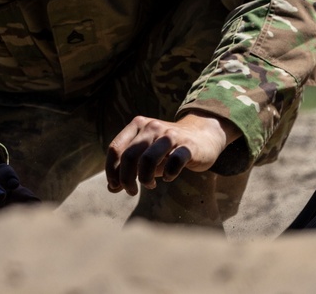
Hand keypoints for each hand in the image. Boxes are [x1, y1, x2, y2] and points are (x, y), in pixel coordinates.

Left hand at [105, 111, 238, 195]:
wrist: (203, 136)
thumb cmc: (168, 149)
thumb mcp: (146, 155)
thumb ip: (129, 169)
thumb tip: (111, 188)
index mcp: (138, 125)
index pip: (115, 148)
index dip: (111, 170)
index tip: (114, 186)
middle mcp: (152, 126)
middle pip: (129, 156)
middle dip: (126, 179)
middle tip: (131, 191)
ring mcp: (170, 135)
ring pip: (148, 159)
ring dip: (145, 178)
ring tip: (150, 185)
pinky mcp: (188, 146)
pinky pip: (174, 162)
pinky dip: (169, 174)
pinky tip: (169, 177)